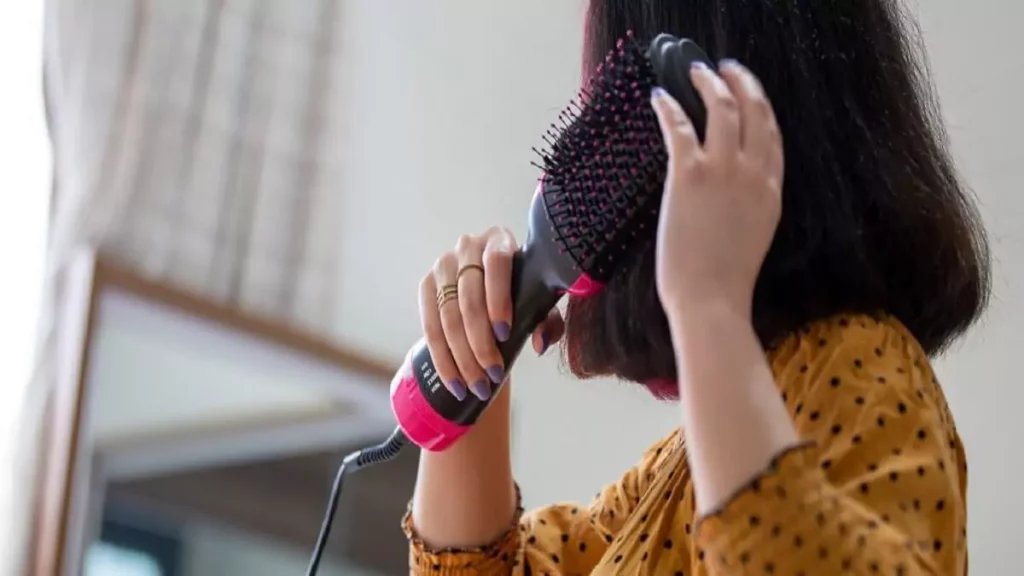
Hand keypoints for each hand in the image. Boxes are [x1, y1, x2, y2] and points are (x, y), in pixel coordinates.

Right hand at [418, 227, 564, 400]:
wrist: (491, 286)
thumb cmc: (522, 291)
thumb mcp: (539, 301)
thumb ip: (547, 320)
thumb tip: (539, 344)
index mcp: (499, 239)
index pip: (497, 264)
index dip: (499, 298)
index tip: (504, 333)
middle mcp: (467, 246)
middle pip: (469, 298)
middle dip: (480, 342)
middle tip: (492, 374)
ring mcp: (442, 265)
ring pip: (447, 317)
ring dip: (461, 357)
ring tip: (476, 385)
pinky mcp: (426, 286)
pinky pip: (429, 327)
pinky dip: (442, 358)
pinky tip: (454, 381)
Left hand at [650, 60, 783, 319]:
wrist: (712, 301)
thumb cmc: (726, 281)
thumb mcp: (754, 235)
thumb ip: (750, 206)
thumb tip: (732, 193)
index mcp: (771, 191)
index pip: (772, 136)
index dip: (761, 107)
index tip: (750, 92)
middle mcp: (753, 174)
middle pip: (755, 111)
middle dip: (742, 83)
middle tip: (726, 70)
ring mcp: (723, 171)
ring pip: (722, 108)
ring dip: (709, 83)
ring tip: (697, 72)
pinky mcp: (689, 175)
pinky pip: (679, 126)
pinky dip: (669, 107)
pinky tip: (660, 97)